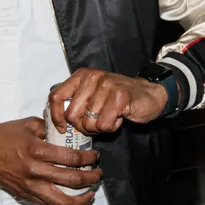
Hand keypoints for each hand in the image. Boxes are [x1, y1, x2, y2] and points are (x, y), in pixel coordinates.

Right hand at [0, 117, 102, 204]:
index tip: (96, 156)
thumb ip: (48, 127)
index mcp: (37, 150)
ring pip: (61, 202)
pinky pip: (48, 204)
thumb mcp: (28, 124)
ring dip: (81, 199)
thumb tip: (67, 131)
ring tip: (90, 193)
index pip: (71, 158)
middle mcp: (35, 171)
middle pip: (72, 180)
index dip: (89, 159)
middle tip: (98, 174)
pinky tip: (73, 199)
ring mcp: (29, 187)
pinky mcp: (24, 196)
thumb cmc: (4, 135)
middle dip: (91, 178)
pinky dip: (64, 204)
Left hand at [50, 68, 167, 135]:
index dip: (55, 116)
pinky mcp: (120, 97)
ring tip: (110, 117)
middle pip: (71, 115)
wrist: (149, 94)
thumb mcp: (93, 94)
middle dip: (82, 126)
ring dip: (99, 128)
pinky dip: (111, 127)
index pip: (56, 96)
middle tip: (96, 123)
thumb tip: (57, 122)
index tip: (62, 128)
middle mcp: (92, 77)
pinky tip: (119, 118)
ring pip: (88, 123)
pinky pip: (104, 125)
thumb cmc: (117, 98)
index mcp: (82, 75)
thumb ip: (76, 102)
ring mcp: (106, 85)